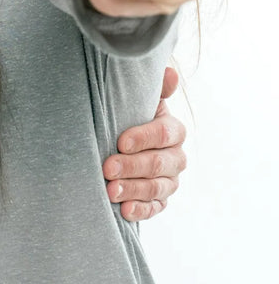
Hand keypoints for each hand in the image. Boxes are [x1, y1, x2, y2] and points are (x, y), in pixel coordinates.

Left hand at [103, 66, 186, 220]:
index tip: (120, 141)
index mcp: (173, 130)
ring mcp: (170, 180)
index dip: (143, 138)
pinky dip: (140, 210)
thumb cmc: (127, 115)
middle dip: (132, 166)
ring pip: (157, 188)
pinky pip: (155, 208)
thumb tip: (170, 73)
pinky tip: (124, 210)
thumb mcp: (137, 99)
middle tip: (107, 168)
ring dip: (133, 190)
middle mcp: (177, 157)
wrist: (120, 140)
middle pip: (159, 163)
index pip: (164, 134)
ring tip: (110, 191)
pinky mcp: (160, 200)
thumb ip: (154, 88)